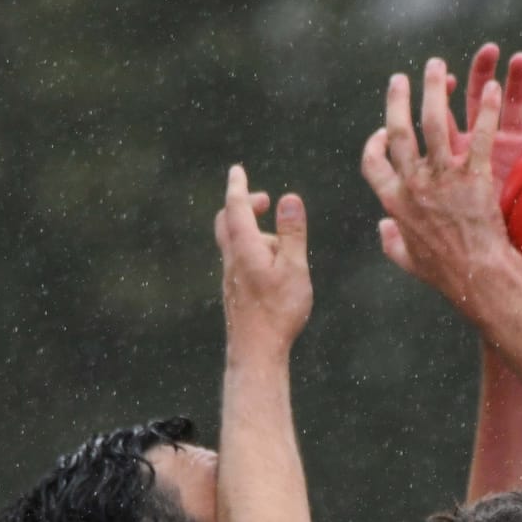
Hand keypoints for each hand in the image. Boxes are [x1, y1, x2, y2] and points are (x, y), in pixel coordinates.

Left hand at [215, 165, 311, 354]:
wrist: (256, 351)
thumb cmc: (278, 311)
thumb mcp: (294, 268)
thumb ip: (292, 233)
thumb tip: (290, 198)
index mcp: (245, 247)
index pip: (236, 206)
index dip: (238, 186)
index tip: (237, 170)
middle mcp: (232, 259)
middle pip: (227, 221)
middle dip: (242, 206)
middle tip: (262, 202)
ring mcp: (231, 277)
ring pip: (235, 244)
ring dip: (254, 234)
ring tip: (282, 248)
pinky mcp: (234, 293)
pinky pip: (240, 262)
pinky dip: (253, 254)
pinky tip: (272, 272)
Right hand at [362, 57, 513, 308]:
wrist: (478, 278)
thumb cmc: (446, 274)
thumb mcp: (410, 262)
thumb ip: (392, 242)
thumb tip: (383, 228)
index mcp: (395, 202)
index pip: (373, 163)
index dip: (374, 144)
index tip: (381, 132)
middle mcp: (415, 184)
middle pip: (399, 131)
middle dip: (398, 99)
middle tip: (401, 79)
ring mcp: (445, 177)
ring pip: (434, 121)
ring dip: (434, 89)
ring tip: (437, 66)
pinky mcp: (474, 176)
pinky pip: (481, 135)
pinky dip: (488, 109)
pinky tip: (493, 88)